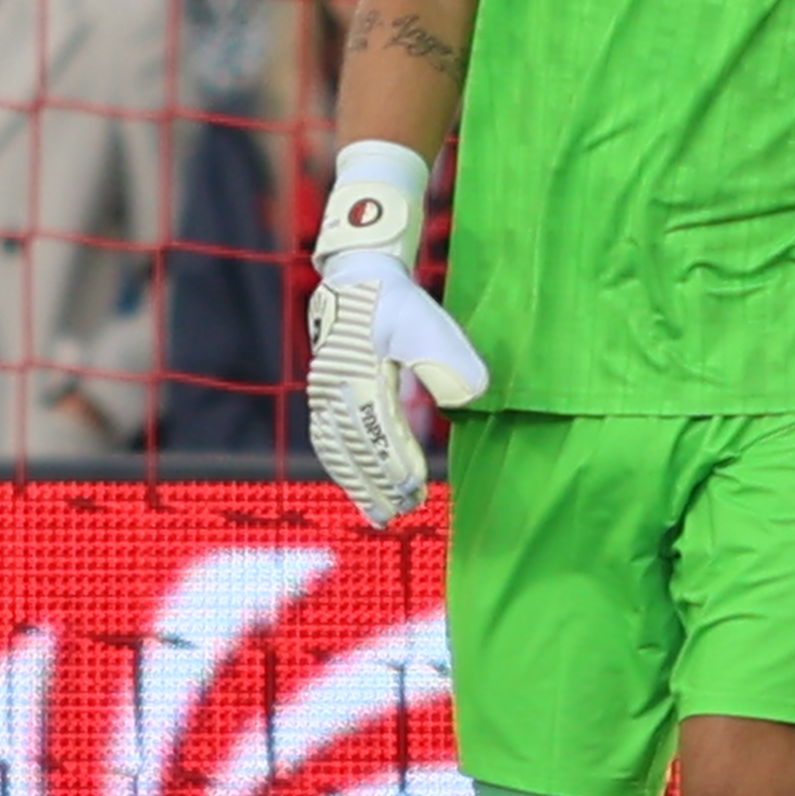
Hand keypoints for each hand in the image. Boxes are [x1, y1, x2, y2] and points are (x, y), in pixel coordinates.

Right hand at [302, 249, 488, 524]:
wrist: (358, 279)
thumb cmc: (397, 303)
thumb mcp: (428, 324)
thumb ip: (448, 362)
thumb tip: (472, 397)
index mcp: (360, 373)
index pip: (378, 428)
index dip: (396, 460)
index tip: (416, 485)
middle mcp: (335, 389)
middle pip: (355, 448)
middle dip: (379, 484)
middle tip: (404, 513)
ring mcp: (323, 394)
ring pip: (338, 451)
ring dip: (359, 485)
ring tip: (380, 516)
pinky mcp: (322, 397)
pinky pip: (327, 441)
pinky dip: (342, 469)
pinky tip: (358, 488)